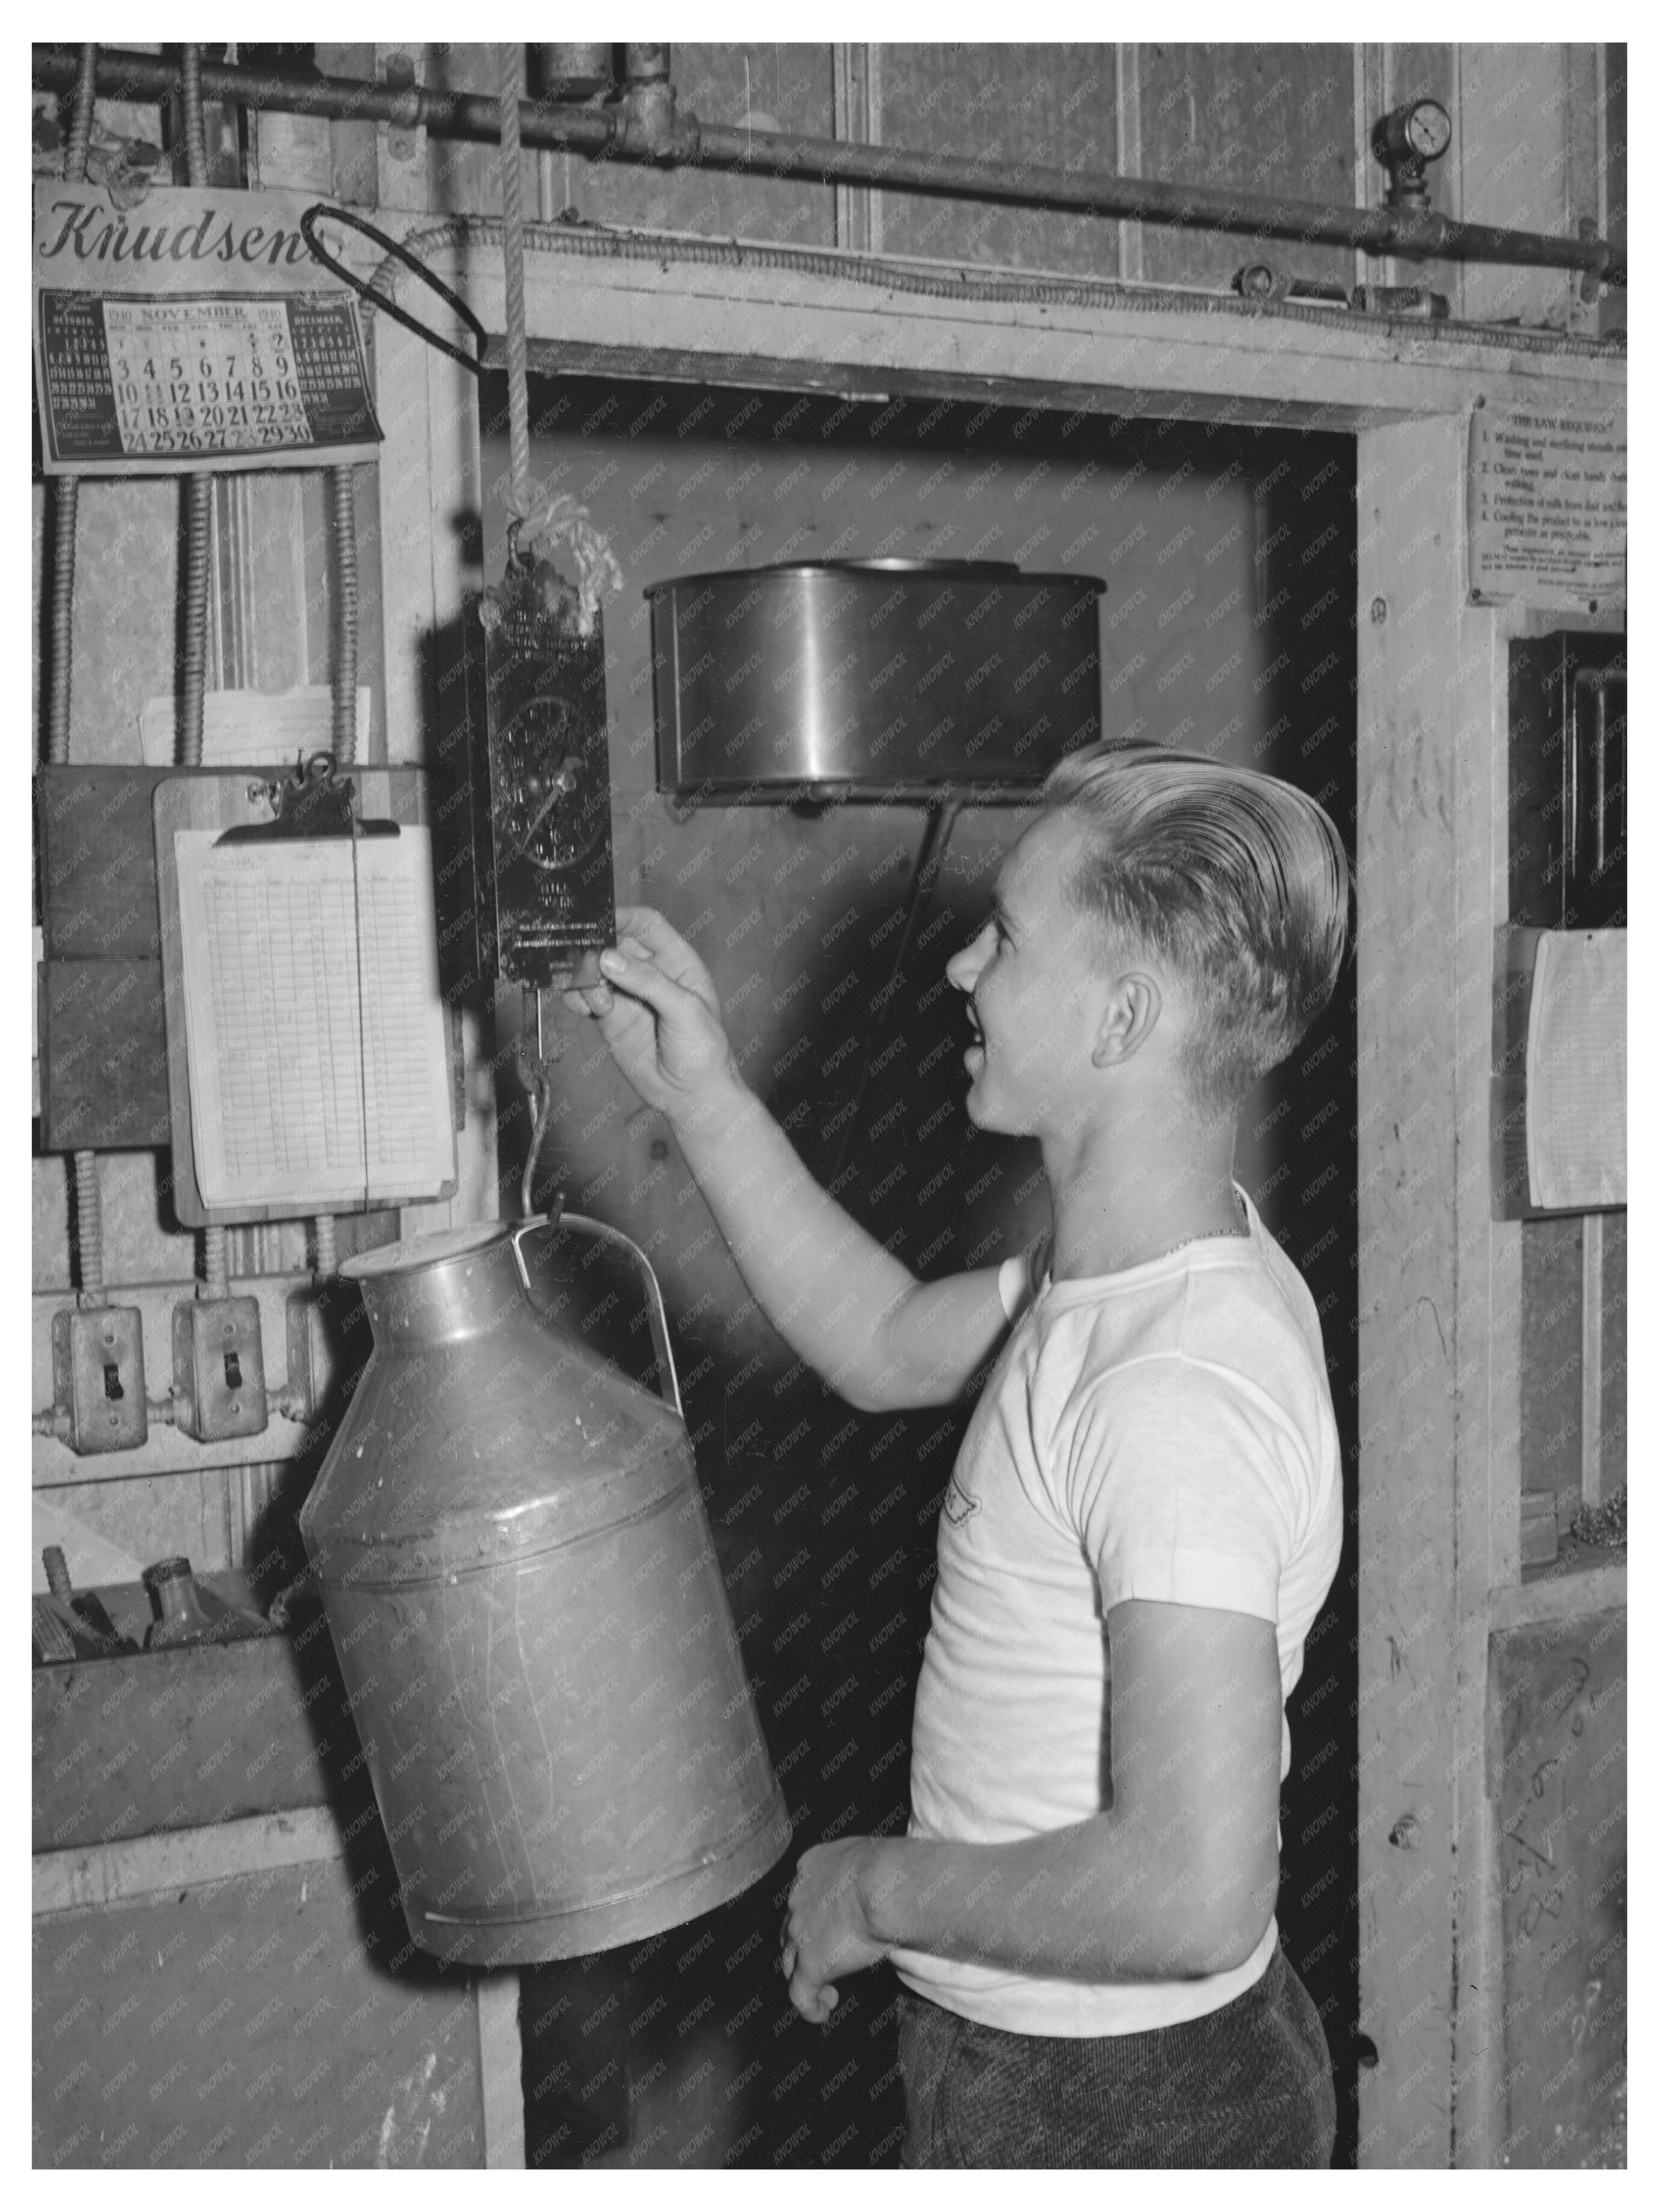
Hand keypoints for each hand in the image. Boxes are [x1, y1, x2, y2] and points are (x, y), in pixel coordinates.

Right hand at [561, 904, 736, 1123]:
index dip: (622, 917)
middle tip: (588, 966)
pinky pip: (584, 998)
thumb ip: (648, 981)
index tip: (599, 921)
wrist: (692, 1096)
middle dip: (595, 950)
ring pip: (593, 971)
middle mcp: (648, 972)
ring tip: (597, 1001)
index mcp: (675, 960)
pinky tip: (585, 1009)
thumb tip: (608, 958)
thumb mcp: (685, 1009)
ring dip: (585, 978)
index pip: (645, 924)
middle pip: (612, 944)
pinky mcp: (609, 1017)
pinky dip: (577, 998)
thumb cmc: (704, 1050)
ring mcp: (626, 994)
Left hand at [783, 1838, 890, 2023]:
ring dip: (804, 1977)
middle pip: (791, 1929)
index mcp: (813, 1867)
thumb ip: (864, 1872)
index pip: (804, 1895)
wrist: (885, 1888)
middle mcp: (799, 1899)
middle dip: (804, 1947)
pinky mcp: (810, 1964)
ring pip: (790, 1962)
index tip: (832, 1927)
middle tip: (828, 1958)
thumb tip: (881, 1886)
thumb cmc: (891, 1868)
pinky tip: (822, 2012)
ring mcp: (800, 1933)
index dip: (814, 1915)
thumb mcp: (870, 1858)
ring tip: (827, 1992)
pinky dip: (810, 2007)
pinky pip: (800, 1994)